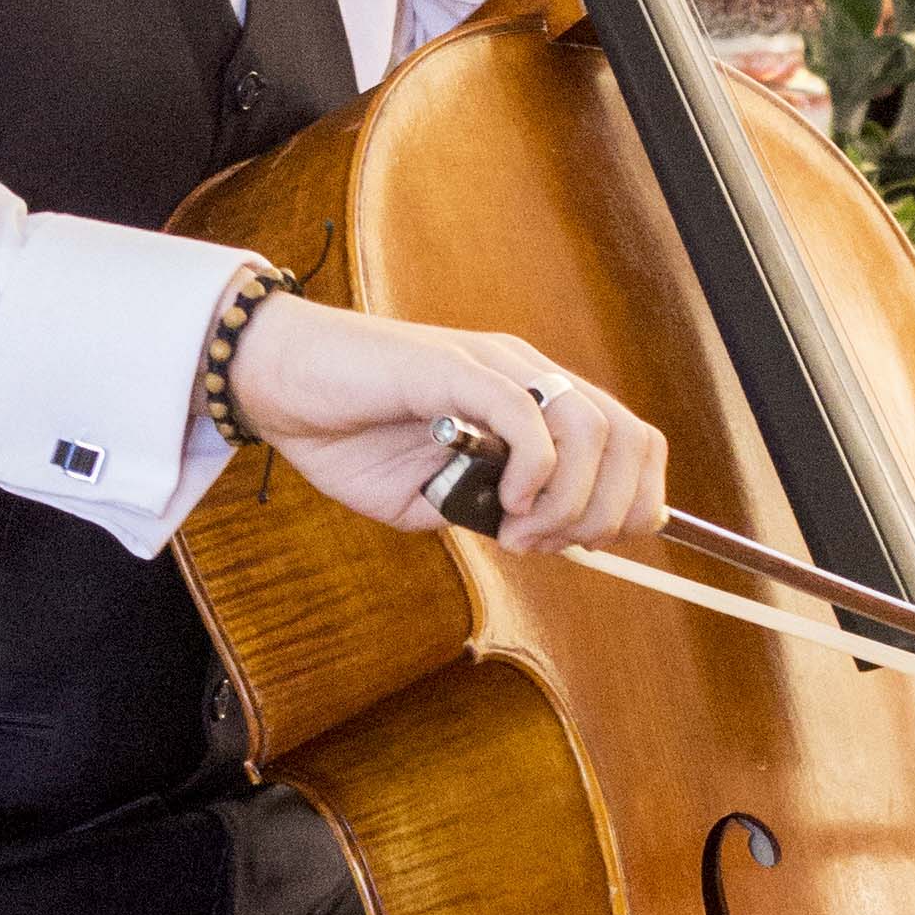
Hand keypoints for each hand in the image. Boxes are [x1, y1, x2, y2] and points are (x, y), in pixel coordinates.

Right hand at [225, 291, 666, 552]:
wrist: (282, 388)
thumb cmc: (352, 438)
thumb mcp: (435, 499)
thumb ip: (490, 513)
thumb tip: (542, 538)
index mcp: (535, 401)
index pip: (632, 442)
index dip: (631, 504)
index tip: (589, 548)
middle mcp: (528, 375)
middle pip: (628, 439)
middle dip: (607, 512)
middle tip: (548, 546)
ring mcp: (495, 366)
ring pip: (590, 429)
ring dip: (569, 501)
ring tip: (519, 532)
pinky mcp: (454, 366)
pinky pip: (524, 412)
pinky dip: (533, 471)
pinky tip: (506, 503)